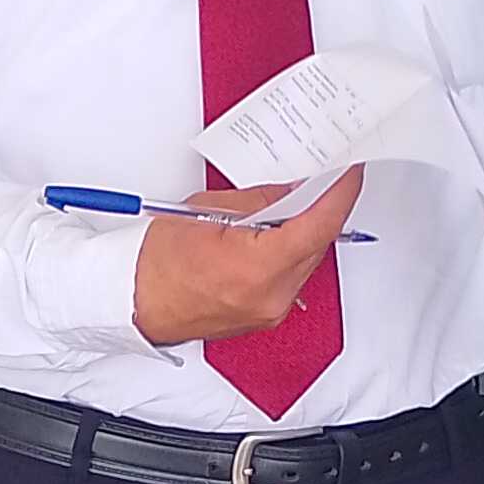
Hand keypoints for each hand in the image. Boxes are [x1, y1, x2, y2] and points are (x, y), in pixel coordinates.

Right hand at [133, 169, 364, 349]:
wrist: (134, 303)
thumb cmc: (155, 264)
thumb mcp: (206, 211)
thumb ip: (259, 200)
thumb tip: (293, 189)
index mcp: (256, 269)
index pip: (319, 224)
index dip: (340, 191)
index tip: (349, 168)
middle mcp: (270, 296)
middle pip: (318, 242)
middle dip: (322, 205)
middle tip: (322, 174)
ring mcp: (270, 310)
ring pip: (308, 259)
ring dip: (305, 227)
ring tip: (292, 200)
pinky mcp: (267, 315)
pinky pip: (293, 275)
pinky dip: (291, 249)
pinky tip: (279, 229)